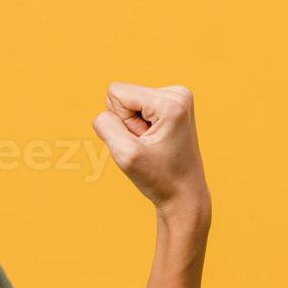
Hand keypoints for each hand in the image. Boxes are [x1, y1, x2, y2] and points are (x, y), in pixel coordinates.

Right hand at [90, 82, 210, 221]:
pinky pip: (137, 108)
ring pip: (129, 102)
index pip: (116, 92)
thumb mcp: (126, 155)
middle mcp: (177, 93)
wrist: (185, 195)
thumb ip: (106, 127)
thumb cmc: (160, 178)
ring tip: (153, 145)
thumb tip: (102, 113)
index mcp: (170, 101)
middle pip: (123, 95)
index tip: (143, 141)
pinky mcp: (172, 105)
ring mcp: (177, 98)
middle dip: (128, 124)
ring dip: (134, 127)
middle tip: (148, 146)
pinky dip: (141, 127)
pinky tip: (156, 143)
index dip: (121, 122)